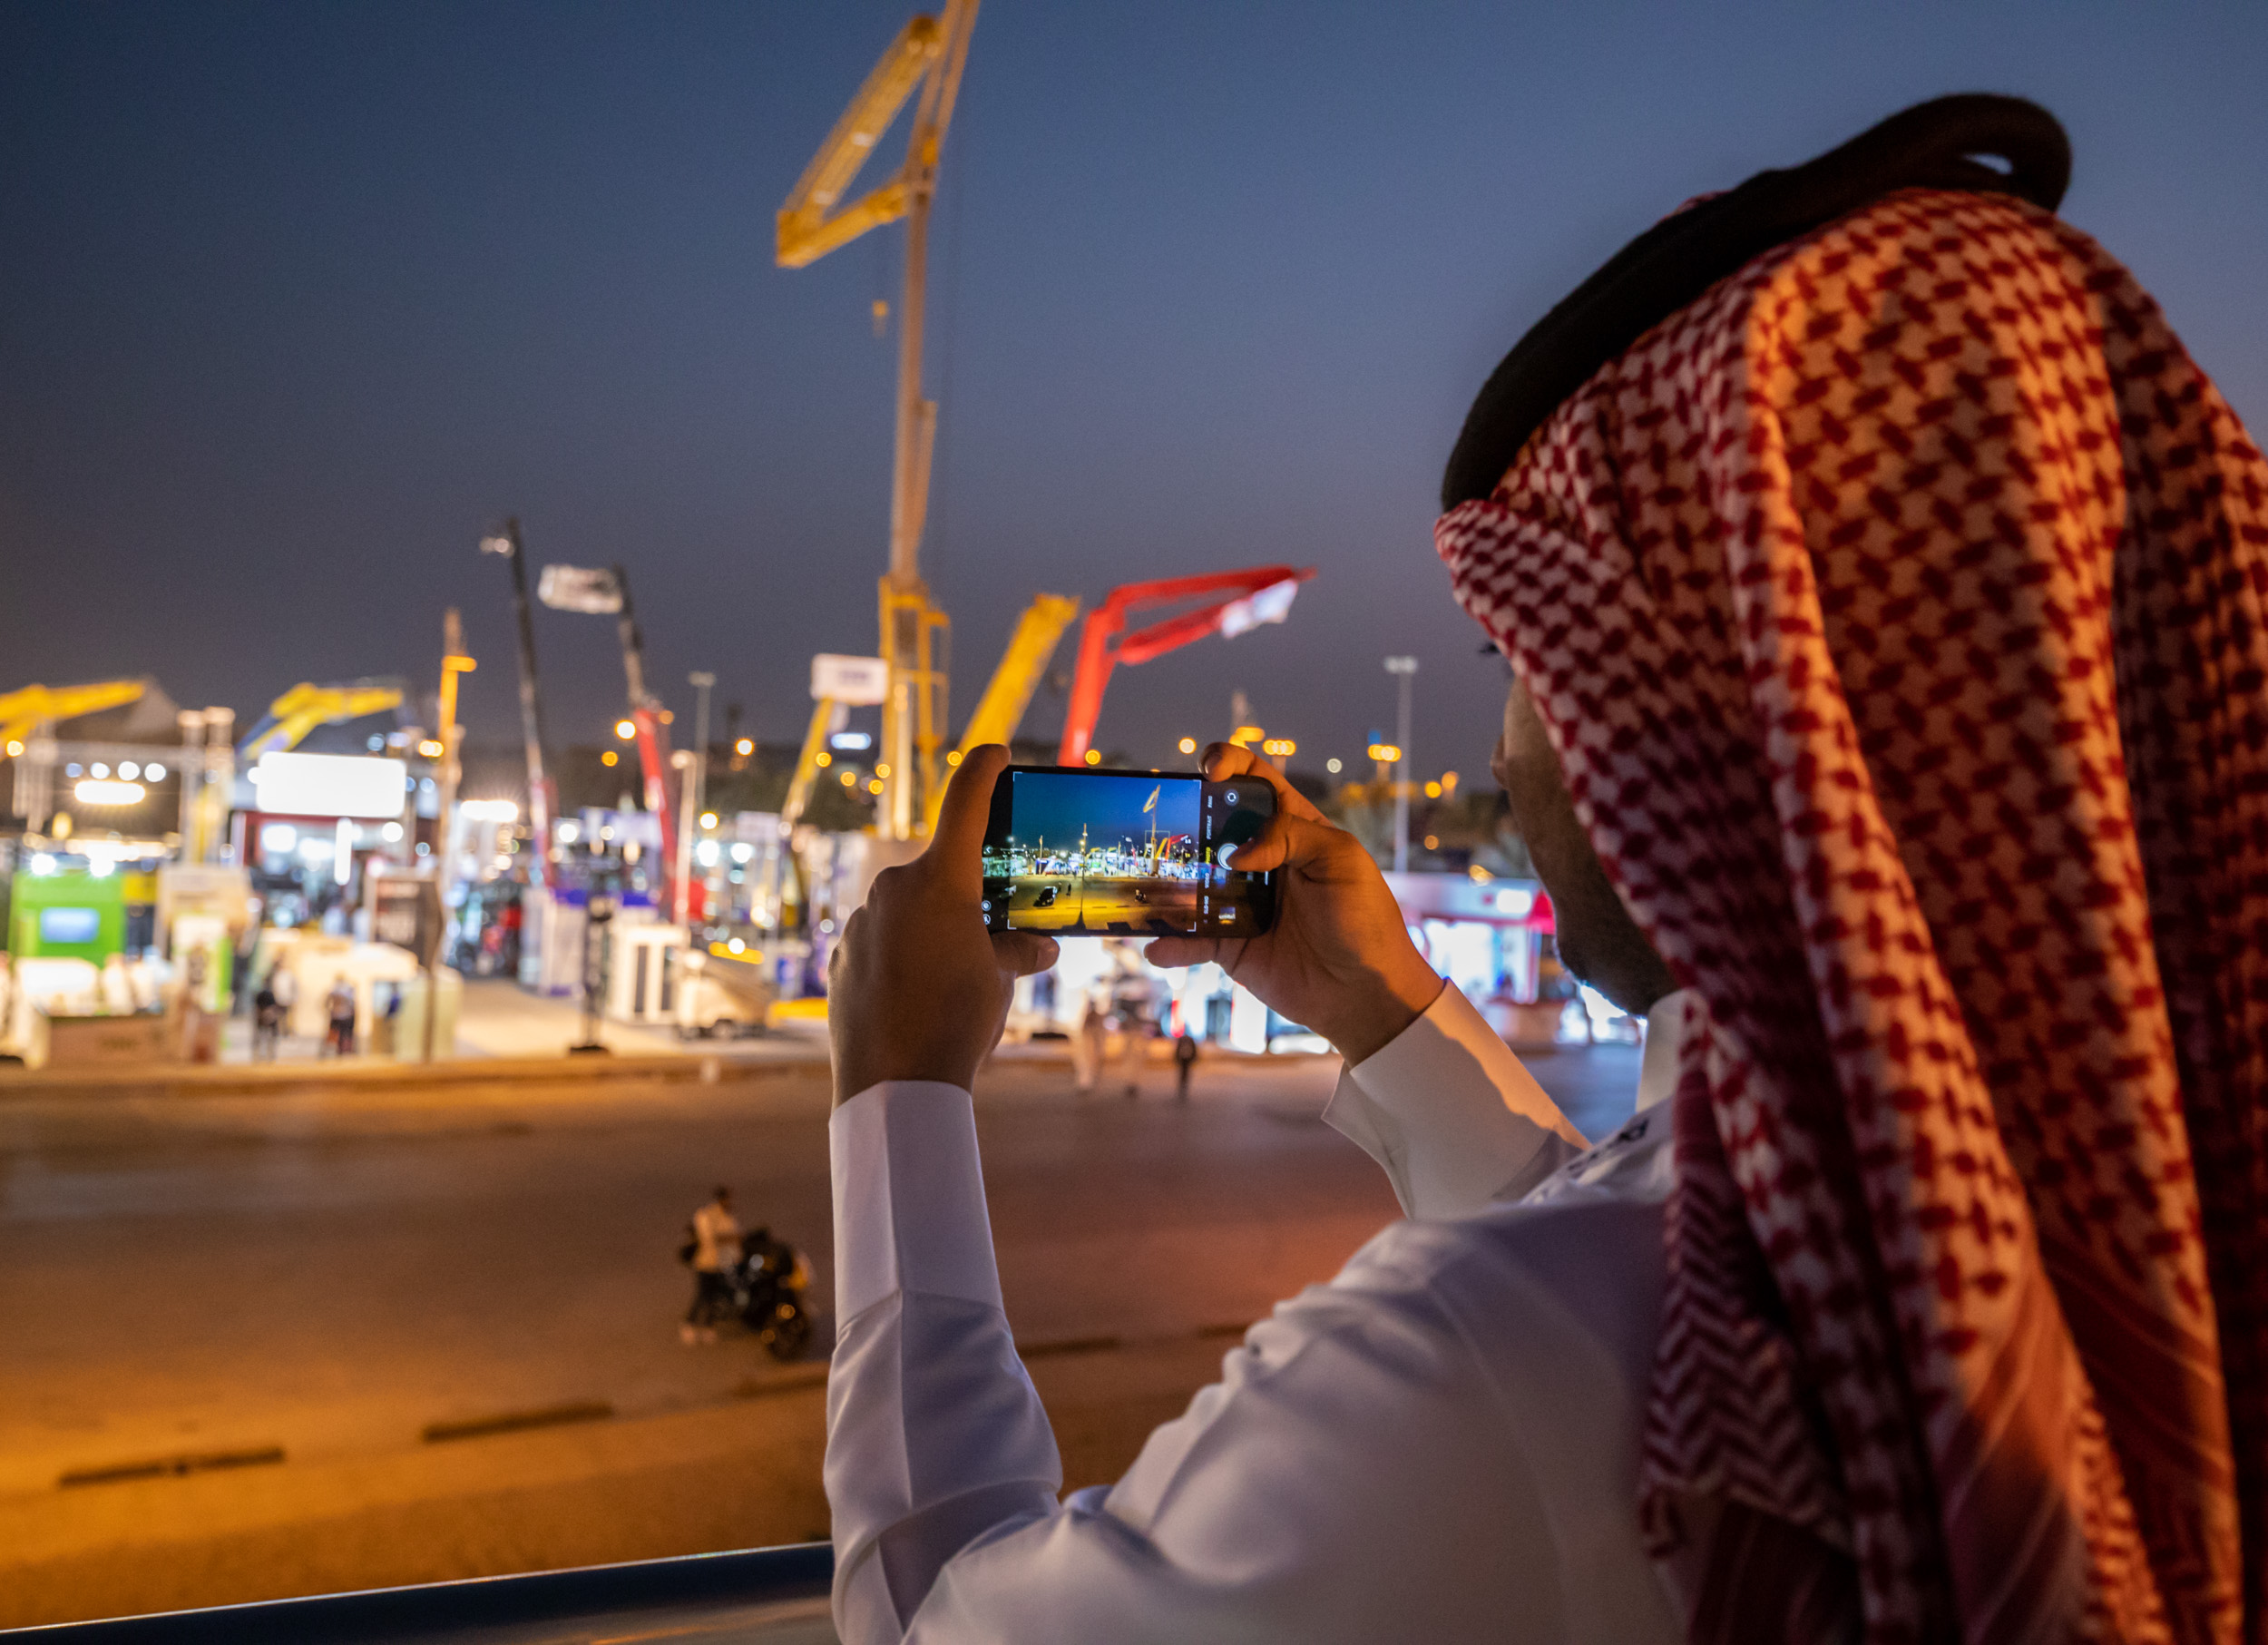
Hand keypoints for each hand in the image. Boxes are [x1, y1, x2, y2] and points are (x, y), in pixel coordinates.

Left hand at [827, 746, 1058, 1106]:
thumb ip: (1015, 950)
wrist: (893, 1087)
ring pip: (906, 911)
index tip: (993, 752)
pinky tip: (916, 998)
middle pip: (938, 872)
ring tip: (953, 982)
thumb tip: (1038, 946)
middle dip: (965, 893)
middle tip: (992, 927)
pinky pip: (879, 944)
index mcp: (939, 881)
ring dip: (932, 931)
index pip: (964, 803)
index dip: (983, 770)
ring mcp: (860, 923)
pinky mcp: (840, 958)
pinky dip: (901, 958)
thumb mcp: (999, 982)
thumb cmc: (955, 1024)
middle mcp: (892, 890)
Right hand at [1145, 745, 1440, 1063]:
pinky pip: (1192, 940)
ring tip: (1147, 884)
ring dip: (1167, 882)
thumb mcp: (1341, 861)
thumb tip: (1235, 852)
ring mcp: (1241, 902)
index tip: (1209, 772)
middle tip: (1166, 827)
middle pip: (1211, 827)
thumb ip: (1291, 836)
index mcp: (1292, 828)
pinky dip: (1171, 944)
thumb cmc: (1366, 921)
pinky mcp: (1231, 945)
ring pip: (1191, 882)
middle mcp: (1261, 860)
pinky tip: (1156, 946)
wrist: (1366, 994)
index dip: (1228, 764)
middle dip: (1184, 820)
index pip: (1254, 781)